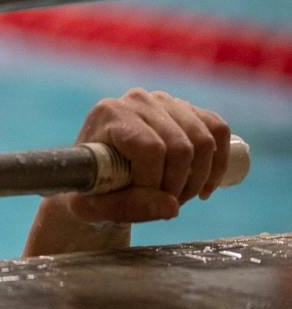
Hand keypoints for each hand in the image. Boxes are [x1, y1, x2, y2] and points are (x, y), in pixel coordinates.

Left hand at [61, 88, 233, 226]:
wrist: (96, 178)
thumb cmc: (90, 191)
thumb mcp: (94, 207)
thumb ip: (126, 208)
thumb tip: (172, 206)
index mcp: (109, 114)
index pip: (151, 149)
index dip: (155, 182)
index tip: (142, 200)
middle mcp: (137, 100)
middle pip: (180, 147)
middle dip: (179, 186)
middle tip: (166, 204)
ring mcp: (164, 101)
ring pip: (204, 141)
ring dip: (199, 178)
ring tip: (180, 197)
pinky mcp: (186, 109)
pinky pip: (218, 130)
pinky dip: (219, 162)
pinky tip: (205, 184)